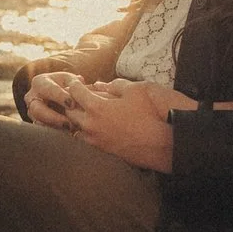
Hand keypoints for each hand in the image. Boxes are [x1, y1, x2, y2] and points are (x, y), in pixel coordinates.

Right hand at [24, 72, 88, 132]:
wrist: (63, 95)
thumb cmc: (69, 85)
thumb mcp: (72, 81)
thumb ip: (76, 84)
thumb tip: (81, 87)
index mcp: (40, 82)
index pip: (47, 89)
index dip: (59, 96)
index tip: (72, 104)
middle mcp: (32, 97)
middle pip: (37, 108)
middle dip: (53, 117)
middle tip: (68, 123)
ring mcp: (32, 111)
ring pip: (38, 121)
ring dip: (53, 127)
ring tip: (69, 130)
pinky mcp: (36, 122)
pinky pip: (42, 129)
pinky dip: (54, 132)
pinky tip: (67, 134)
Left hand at [66, 80, 196, 170]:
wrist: (162, 143)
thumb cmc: (149, 114)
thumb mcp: (135, 90)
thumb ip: (115, 84)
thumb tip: (101, 83)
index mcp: (97, 108)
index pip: (75, 92)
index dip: (74, 84)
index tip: (76, 81)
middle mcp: (91, 125)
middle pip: (70, 111)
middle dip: (71, 102)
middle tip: (77, 95)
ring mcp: (96, 140)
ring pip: (75, 128)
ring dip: (76, 118)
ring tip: (84, 111)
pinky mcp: (102, 150)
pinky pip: (85, 138)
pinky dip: (84, 130)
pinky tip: (94, 125)